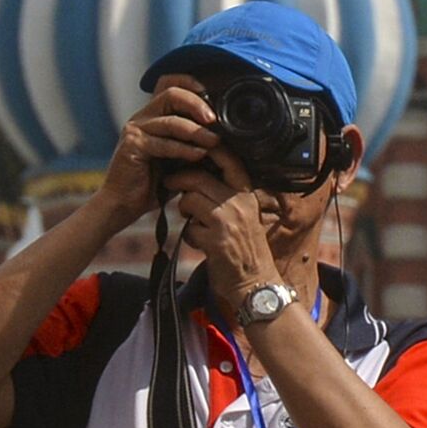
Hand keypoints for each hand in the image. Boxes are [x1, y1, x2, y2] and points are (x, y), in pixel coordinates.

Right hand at [90, 79, 219, 228]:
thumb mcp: (178, 157)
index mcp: (153, 115)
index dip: (189, 82)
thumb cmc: (153, 182)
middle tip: (214, 120)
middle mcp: (143, 118)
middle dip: (197, 104)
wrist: (124, 204)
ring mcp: (135, 130)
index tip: (209, 93)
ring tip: (214, 141)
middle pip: (171, 94)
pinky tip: (198, 155)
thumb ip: (193, 142)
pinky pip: (163, 143)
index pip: (168, 83)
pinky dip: (183, 149)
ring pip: (170, 120)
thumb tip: (223, 135)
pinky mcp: (132, 146)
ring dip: (196, 131)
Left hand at [165, 149, 280, 310]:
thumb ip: (227, 198)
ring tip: (190, 219)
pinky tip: (200, 243)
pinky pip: (189, 228)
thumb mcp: (244, 217)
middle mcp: (239, 203)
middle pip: (198, 178)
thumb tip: (199, 181)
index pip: (228, 160)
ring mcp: (228, 221)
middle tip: (170, 182)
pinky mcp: (215, 240)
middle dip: (179, 179)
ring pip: (190, 200)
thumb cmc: (247, 250)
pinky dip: (189, 236)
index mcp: (247, 194)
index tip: (191, 144)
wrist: (256, 283)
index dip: (208, 149)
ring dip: (184, 209)